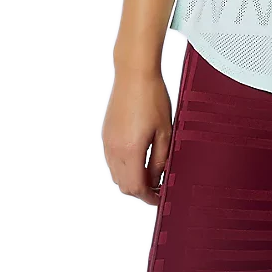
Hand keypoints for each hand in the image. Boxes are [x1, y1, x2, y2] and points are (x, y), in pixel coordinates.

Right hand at [102, 67, 172, 205]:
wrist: (134, 73)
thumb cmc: (153, 98)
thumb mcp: (165, 131)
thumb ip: (161, 159)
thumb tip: (157, 178)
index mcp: (129, 151)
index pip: (136, 187)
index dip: (149, 197)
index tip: (160, 198)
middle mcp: (114, 150)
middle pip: (123, 184)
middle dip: (140, 190)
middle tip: (158, 187)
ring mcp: (107, 141)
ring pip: (116, 173)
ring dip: (132, 178)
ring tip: (151, 172)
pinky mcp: (106, 133)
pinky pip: (112, 159)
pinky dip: (124, 165)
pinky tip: (140, 156)